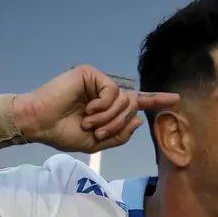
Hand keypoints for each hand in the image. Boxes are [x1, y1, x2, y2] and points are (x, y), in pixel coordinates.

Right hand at [12, 65, 177, 152]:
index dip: (156, 100)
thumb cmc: (64, 133)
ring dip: (109, 118)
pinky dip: (103, 106)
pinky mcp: (90, 74)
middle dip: (118, 124)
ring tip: (89, 122)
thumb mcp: (97, 142)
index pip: (137, 103)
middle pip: (132, 107)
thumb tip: (138, 119)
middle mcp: (106, 93)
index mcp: (109, 108)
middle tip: (97, 131)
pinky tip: (87, 109)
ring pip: (124, 100)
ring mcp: (98, 82)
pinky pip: (113, 91)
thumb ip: (120, 134)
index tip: (177, 99)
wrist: (40, 124)